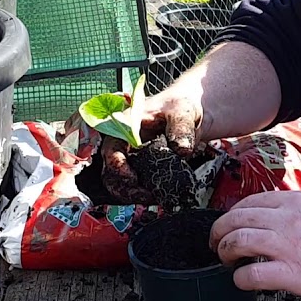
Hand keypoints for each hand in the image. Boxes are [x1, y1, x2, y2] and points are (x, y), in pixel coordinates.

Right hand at [96, 88, 206, 202]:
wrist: (190, 109)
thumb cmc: (180, 104)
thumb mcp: (181, 112)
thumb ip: (181, 129)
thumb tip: (182, 150)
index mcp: (125, 125)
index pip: (111, 148)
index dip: (117, 165)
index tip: (132, 177)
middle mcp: (124, 143)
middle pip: (110, 172)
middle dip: (125, 187)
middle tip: (146, 194)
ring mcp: (133, 158)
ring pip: (120, 183)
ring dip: (133, 194)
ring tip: (153, 196)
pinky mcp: (143, 169)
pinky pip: (135, 187)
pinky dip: (143, 194)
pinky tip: (158, 194)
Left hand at [209, 190, 300, 300]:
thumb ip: (298, 212)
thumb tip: (276, 218)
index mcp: (296, 202)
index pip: (249, 202)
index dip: (232, 215)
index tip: (228, 224)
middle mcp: (288, 219)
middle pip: (236, 219)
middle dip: (219, 232)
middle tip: (215, 243)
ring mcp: (288, 246)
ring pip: (238, 242)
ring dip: (224, 252)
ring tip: (224, 260)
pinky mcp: (292, 274)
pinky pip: (251, 274)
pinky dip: (239, 278)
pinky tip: (242, 281)